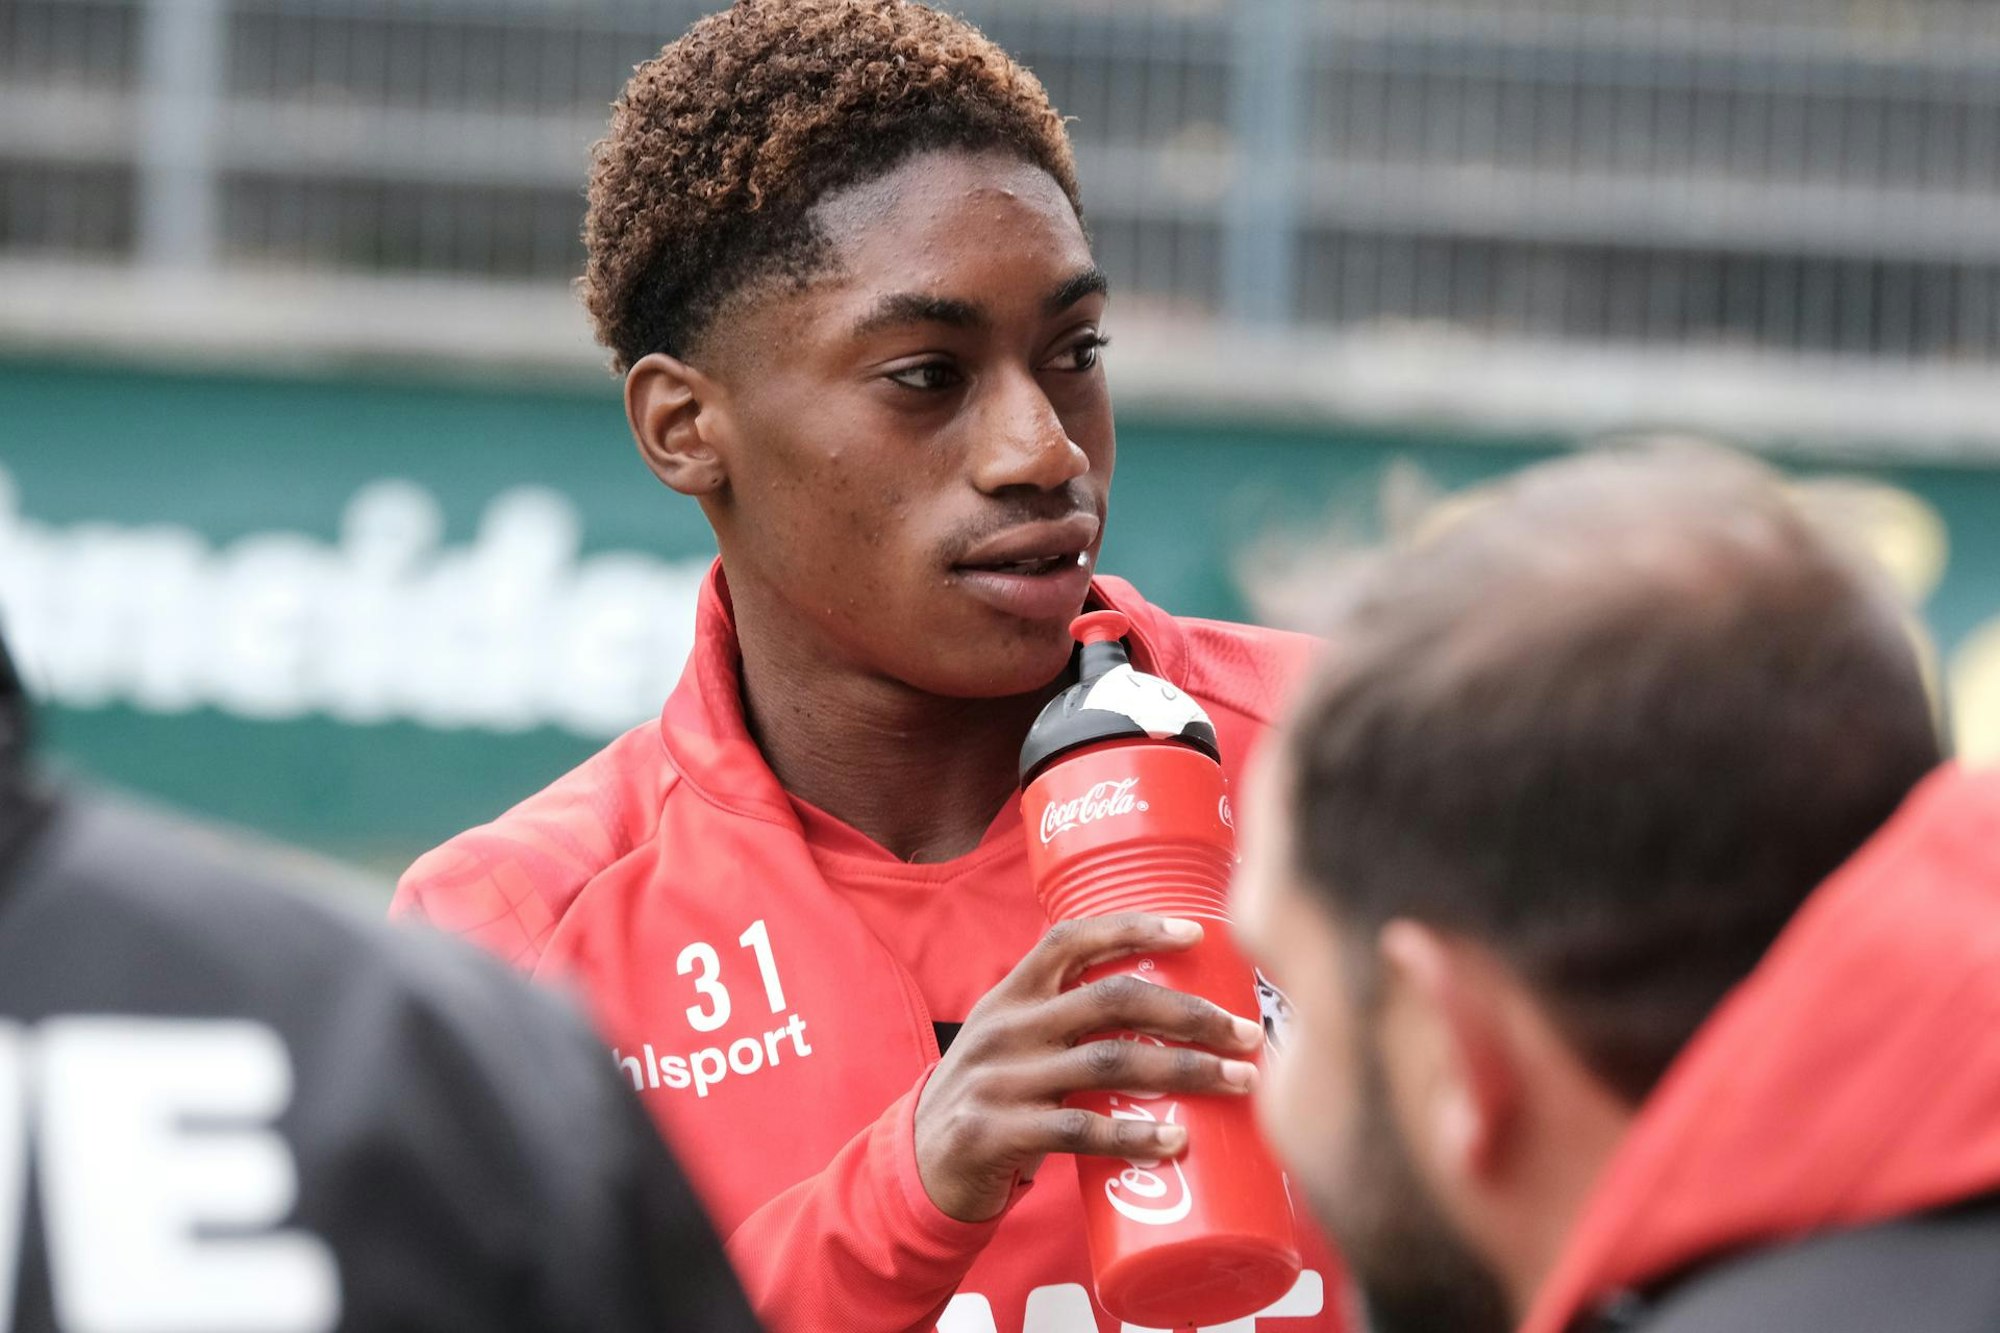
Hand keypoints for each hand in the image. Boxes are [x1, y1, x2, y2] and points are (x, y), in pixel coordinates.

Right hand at [913, 912, 1264, 1221]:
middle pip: (1111, 999)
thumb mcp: (1012, 1040)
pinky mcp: (999, 1133)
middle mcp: (1007, 1028)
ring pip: (1110, 1062)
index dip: (1134, 927)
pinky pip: (1080, 1129)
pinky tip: (1175, 1142)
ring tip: (1239, 1084)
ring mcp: (1002, 1080)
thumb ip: (1066, 1020)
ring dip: (1185, 1071)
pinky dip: (1134, 1135)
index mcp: (1012, 995)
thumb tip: (1167, 1010)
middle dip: (1189, 1011)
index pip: (1072, 939)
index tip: (1196, 931)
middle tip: (1247, 1033)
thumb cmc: (991, 1096)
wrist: (919, 1165)